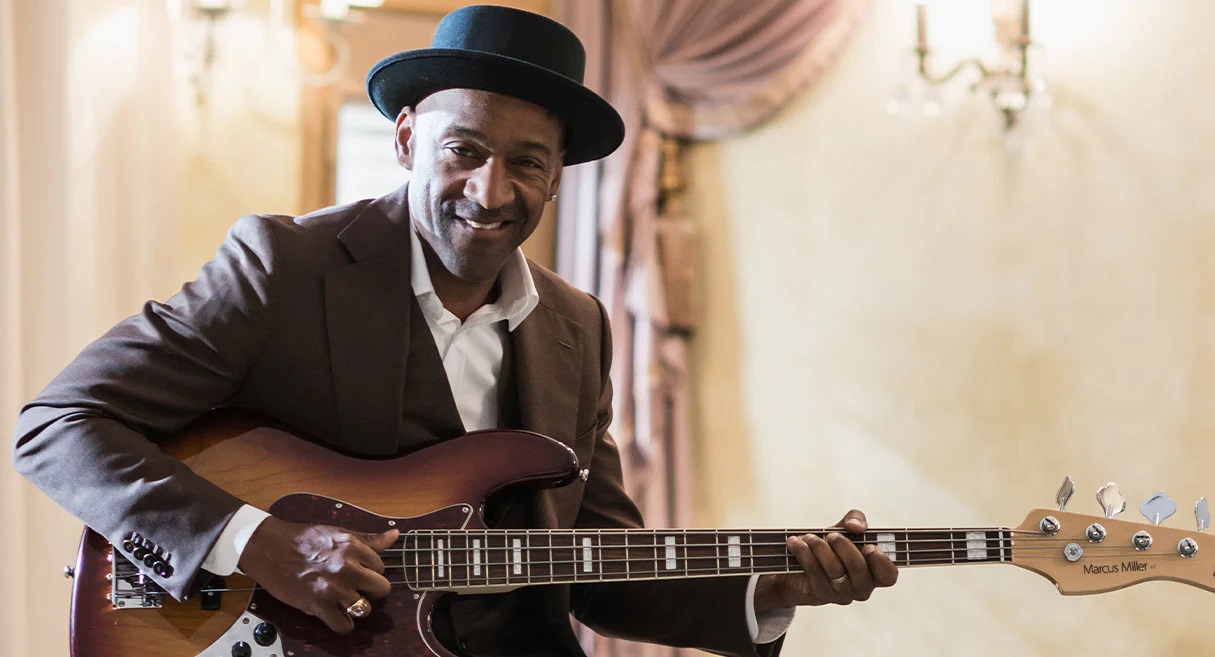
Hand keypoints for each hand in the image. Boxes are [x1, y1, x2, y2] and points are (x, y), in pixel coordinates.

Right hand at [237, 516, 398, 632]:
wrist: (270, 548)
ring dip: (356, 608)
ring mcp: (333, 588)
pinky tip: (335, 615)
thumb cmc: (303, 539)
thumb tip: (395, 535)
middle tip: (358, 588)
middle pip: (381, 589)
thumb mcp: (339, 533)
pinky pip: (344, 625)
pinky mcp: (318, 605)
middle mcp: (347, 567)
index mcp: (353, 547)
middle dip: (371, 591)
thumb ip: (369, 539)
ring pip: (365, 609)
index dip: (371, 571)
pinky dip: (342, 624)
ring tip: (344, 602)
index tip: (360, 571)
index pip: (381, 567)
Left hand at [754, 509, 896, 611]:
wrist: (801, 561)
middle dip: (844, 546)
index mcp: (875, 573)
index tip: (869, 546)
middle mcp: (862, 587)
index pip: (888, 575)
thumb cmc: (833, 544)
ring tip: (809, 537)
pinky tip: (796, 543)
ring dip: (820, 548)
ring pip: (834, 570)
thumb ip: (856, 520)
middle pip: (858, 568)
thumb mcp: (846, 528)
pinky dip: (804, 553)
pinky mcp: (821, 593)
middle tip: (832, 535)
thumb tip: (856, 526)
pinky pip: (814, 572)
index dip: (881, 562)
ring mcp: (841, 593)